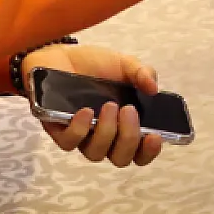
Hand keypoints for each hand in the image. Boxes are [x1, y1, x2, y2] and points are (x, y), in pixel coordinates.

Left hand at [22, 43, 164, 167]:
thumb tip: (154, 88)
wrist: (62, 55)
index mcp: (124, 125)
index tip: (154, 135)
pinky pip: (69, 143)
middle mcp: (105, 136)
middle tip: (129, 110)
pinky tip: (86, 111)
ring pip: (96, 154)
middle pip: (120, 158)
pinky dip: (80, 129)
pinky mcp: (58, 130)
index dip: (148, 152)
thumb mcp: (124, 64)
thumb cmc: (95, 64)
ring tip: (109, 106)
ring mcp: (82, 136)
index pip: (139, 152)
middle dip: (129, 139)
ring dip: (107, 132)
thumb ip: (142, 73)